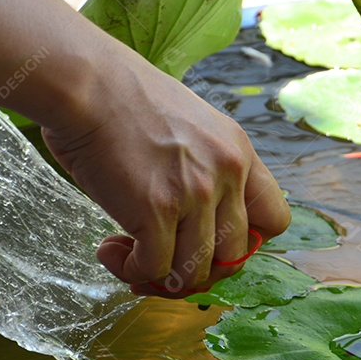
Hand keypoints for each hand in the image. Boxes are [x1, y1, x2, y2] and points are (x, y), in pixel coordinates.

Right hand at [40, 46, 289, 297]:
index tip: (212, 243)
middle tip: (164, 260)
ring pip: (196, 272)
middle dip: (200, 270)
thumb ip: (206, 170)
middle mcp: (227, 175)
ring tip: (126, 254)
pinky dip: (131, 271)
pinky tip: (109, 252)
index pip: (275, 220)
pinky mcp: (156, 211)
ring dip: (162, 277)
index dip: (246, 243)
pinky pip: (156, 269)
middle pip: (235, 256)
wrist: (86, 81)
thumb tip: (197, 227)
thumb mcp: (191, 127)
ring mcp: (195, 194)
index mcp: (240, 153)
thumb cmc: (122, 101)